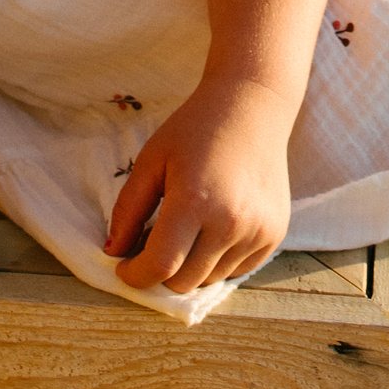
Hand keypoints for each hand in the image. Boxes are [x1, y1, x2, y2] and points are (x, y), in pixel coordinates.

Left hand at [105, 73, 294, 297]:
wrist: (253, 107)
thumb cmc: (195, 130)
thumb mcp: (152, 161)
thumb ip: (129, 210)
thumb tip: (113, 252)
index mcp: (196, 201)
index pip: (161, 266)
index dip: (136, 275)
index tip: (125, 266)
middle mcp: (231, 222)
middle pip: (184, 281)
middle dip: (161, 273)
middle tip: (153, 244)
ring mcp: (259, 231)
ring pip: (210, 280)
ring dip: (190, 268)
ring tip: (185, 232)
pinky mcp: (275, 234)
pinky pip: (237, 271)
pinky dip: (217, 263)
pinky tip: (212, 230)